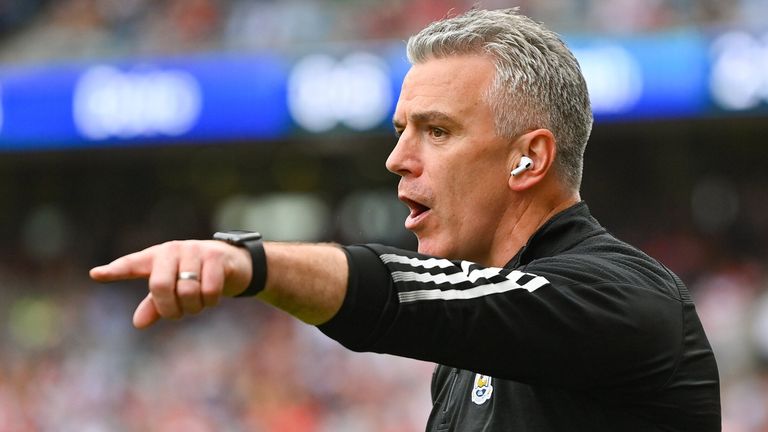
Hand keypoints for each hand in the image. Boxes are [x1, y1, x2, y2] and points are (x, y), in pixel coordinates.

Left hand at [90, 240, 251, 328]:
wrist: (233, 263)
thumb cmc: (196, 277)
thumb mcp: (174, 290)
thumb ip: (155, 305)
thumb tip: (138, 323)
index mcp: (156, 257)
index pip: (132, 264)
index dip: (114, 270)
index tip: (96, 274)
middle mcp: (173, 250)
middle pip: (160, 286)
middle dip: (170, 309)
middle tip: (178, 313)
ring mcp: (195, 251)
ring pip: (187, 291)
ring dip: (193, 307)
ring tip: (198, 305)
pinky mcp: (216, 257)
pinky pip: (208, 290)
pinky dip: (210, 302)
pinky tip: (212, 298)